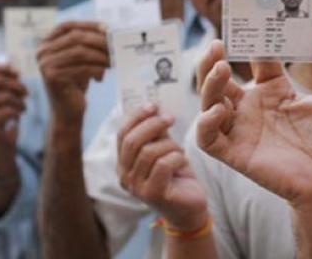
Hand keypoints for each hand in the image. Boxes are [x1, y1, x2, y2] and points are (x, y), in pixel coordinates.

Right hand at [0, 64, 26, 147]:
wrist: (3, 134)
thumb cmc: (7, 108)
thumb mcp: (9, 91)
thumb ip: (9, 79)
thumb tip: (12, 70)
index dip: (4, 69)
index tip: (18, 74)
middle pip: (0, 81)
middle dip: (18, 86)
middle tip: (27, 93)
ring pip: (6, 96)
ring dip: (20, 101)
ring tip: (23, 106)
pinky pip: (8, 111)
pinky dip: (17, 112)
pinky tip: (18, 115)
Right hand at [37, 21, 108, 124]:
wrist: (66, 111)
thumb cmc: (75, 82)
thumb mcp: (79, 59)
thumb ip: (87, 44)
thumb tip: (109, 31)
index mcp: (46, 43)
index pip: (67, 25)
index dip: (88, 24)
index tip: (108, 28)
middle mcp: (42, 51)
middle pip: (76, 37)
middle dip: (99, 41)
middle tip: (116, 47)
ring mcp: (45, 64)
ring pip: (81, 52)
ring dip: (101, 56)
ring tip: (113, 62)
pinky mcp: (53, 77)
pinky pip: (82, 68)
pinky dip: (97, 70)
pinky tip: (101, 77)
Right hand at [117, 105, 208, 230]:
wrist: (189, 206)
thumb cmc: (176, 175)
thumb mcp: (164, 149)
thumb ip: (156, 133)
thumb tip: (153, 108)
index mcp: (123, 163)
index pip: (122, 134)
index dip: (136, 116)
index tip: (153, 105)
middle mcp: (124, 176)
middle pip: (132, 141)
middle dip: (153, 124)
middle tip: (170, 118)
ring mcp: (136, 187)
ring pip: (149, 152)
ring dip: (169, 145)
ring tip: (179, 150)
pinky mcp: (153, 194)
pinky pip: (163, 165)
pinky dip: (176, 158)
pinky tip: (182, 161)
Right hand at [196, 40, 311, 207]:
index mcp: (275, 90)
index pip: (256, 60)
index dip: (254, 43)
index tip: (255, 25)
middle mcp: (253, 107)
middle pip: (220, 78)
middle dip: (212, 59)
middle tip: (217, 43)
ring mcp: (242, 129)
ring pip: (209, 102)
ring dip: (208, 84)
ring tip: (220, 68)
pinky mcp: (236, 153)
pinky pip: (208, 139)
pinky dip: (206, 123)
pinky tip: (219, 110)